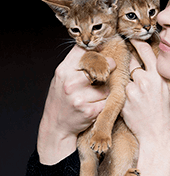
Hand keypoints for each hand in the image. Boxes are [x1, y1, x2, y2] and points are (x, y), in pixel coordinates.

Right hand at [37, 45, 115, 164]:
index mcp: (63, 71)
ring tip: (94, 96)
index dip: (97, 49)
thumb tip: (99, 48)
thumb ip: (76, 64)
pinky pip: (106, 101)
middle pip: (101, 66)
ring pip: (107, 86)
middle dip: (108, 67)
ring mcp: (79, 98)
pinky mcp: (89, 111)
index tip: (103, 52)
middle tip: (106, 72)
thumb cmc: (61, 99)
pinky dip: (104, 103)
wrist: (56, 126)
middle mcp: (70, 83)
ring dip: (105, 91)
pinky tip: (94, 106)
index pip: (83, 50)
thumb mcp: (62, 77)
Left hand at [122, 39, 169, 175]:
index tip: (132, 38)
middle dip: (132, 66)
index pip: (145, 51)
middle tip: (137, 75)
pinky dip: (127, 97)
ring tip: (141, 99)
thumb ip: (160, 76)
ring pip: (126, 80)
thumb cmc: (167, 113)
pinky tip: (136, 106)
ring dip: (130, 85)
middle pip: (132, 64)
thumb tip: (150, 64)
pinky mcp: (124, 102)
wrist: (159, 135)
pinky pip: (122, 93)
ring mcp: (132, 91)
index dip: (137, 42)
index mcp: (159, 76)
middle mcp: (145, 80)